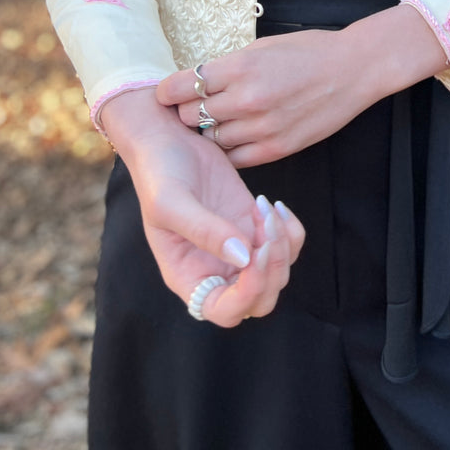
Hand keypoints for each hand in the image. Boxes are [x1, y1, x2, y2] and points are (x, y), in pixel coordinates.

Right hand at [101, 89, 304, 324]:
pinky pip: (286, 244)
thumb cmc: (159, 172)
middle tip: (265, 226)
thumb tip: (245, 257)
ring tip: (264, 208)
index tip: (253, 257)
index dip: (246, 295)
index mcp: (188, 276)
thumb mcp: (171, 202)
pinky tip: (273, 205)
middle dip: (272, 270)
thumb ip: (205, 232)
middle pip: (260, 300)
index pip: (224, 311)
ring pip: (278, 273)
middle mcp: (215, 269)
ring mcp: (238, 248)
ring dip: (282, 245)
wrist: (168, 138)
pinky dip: (290, 230)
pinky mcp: (254, 225)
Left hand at [156, 3, 448, 167]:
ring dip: (210, 132)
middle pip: (189, 117)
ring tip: (222, 120)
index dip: (168, 92)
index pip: (179, 88)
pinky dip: (231, 148)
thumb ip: (227, 68)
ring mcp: (261, 127)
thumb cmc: (308, 52)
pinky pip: (236, 157)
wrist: (353, 70)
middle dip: (187, 112)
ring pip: (211, 140)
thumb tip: (195, 83)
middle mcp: (245, 99)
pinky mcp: (276, 148)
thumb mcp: (261, 48)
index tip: (168, 93)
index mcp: (238, 67)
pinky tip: (239, 135)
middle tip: (195, 107)